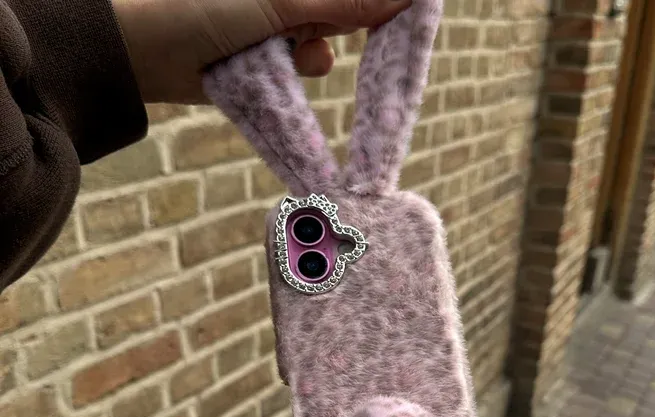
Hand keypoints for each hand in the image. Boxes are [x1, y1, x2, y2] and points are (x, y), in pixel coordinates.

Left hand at [112, 0, 410, 103]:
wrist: (144, 54)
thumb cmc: (202, 8)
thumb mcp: (281, 2)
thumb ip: (344, 0)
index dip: (377, 2)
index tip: (408, 11)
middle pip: (344, 6)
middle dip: (345, 20)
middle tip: (319, 35)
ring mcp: (279, 20)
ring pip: (327, 37)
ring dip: (315, 48)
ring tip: (286, 51)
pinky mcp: (272, 56)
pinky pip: (308, 64)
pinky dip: (301, 70)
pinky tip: (279, 70)